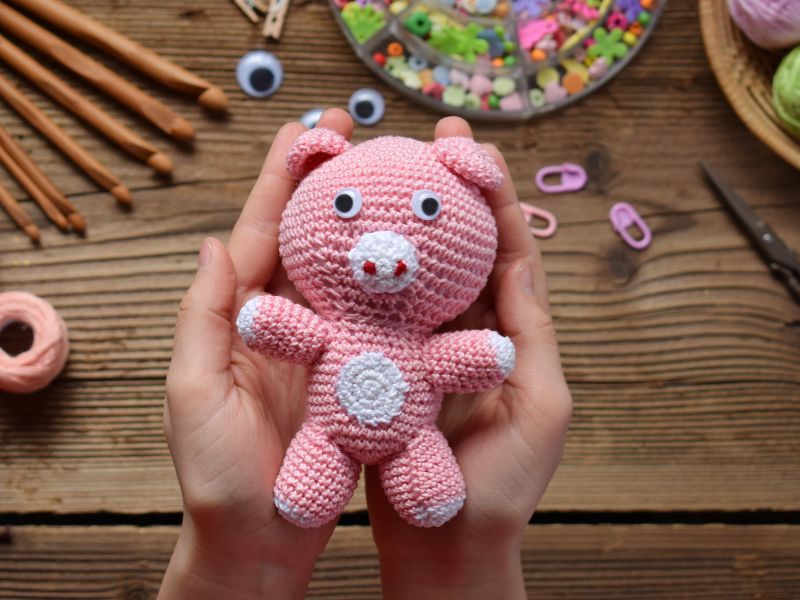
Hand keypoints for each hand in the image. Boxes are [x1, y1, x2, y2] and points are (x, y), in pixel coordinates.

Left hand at [159, 109, 354, 599]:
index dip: (282, 178)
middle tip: (355, 133)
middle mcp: (287, 322)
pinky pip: (380, 319)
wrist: (262, 539)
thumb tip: (214, 242)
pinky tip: (424, 257)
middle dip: (330, 183)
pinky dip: (398, 286)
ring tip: (396, 177)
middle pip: (308, 238)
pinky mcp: (357, 374)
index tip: (309, 130)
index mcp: (243, 318)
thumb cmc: (217, 475)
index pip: (261, 232)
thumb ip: (203, 318)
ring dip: (369, 224)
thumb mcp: (194, 393)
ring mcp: (325, 345)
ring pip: (349, 271)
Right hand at [366, 117, 571, 599]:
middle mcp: (472, 333)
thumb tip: (522, 260)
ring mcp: (428, 349)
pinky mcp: (391, 370)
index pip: (509, 251)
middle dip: (451, 192)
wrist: (445, 546)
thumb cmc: (501, 490)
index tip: (474, 148)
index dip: (495, 195)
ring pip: (420, 275)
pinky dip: (371, 279)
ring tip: (388, 173)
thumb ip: (532, 334)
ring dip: (407, 224)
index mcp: (513, 336)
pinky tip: (350, 245)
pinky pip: (381, 315)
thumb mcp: (539, 407)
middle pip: (463, 249)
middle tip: (436, 138)